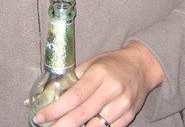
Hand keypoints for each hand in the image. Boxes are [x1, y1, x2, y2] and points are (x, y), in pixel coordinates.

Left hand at [31, 42, 162, 126]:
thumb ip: (74, 78)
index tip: (41, 116)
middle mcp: (112, 90)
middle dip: (61, 124)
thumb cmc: (113, 63)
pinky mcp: (129, 116)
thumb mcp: (93, 63)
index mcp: (100, 73)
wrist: (142, 66)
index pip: (75, 96)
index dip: (56, 109)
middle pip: (82, 114)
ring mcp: (122, 105)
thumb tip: (51, 94)